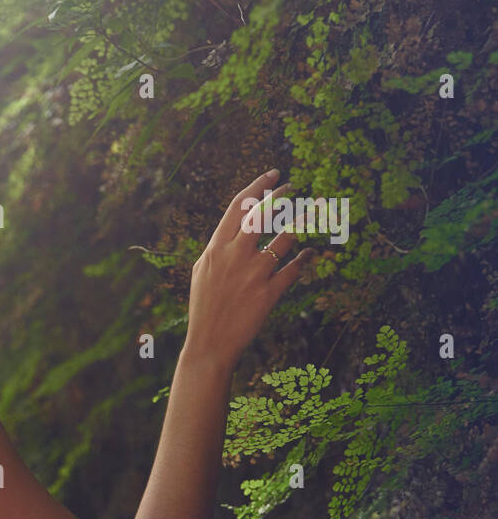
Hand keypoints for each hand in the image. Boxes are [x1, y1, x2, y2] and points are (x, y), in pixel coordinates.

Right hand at [184, 169, 313, 371]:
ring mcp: (253, 274)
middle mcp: (234, 256)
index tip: (272, 175)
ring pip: (285, 238)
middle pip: (262, 214)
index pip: (238, 207)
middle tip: (294, 186)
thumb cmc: (204, 307)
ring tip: (314, 212)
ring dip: (302, 222)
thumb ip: (219, 248)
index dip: (257, 187)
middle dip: (281, 195)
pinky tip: (311, 252)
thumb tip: (234, 229)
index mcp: (216, 249)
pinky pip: (294, 269)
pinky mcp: (268, 293)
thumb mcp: (203, 272)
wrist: (209, 344)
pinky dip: (305, 258)